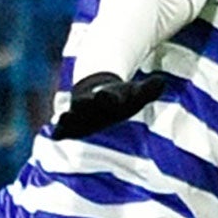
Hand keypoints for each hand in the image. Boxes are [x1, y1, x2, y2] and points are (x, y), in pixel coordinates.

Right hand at [52, 71, 169, 139]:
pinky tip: (55, 136)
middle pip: (86, 103)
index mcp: (108, 97)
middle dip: (83, 103)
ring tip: (62, 120)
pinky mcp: (72, 125)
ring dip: (68, 119)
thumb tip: (162, 82)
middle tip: (80, 102)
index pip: (109, 96)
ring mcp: (79, 114)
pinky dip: (59, 132)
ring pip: (71, 116)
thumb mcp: (138, 93)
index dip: (108, 96)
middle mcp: (91, 104)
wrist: (98, 94)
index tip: (104, 94)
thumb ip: (149, 89)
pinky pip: (64, 129)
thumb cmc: (122, 98)